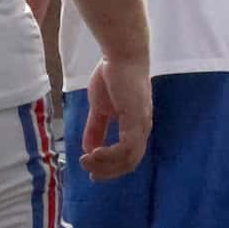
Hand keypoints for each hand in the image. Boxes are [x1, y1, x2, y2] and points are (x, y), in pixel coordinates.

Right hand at [79, 56, 151, 180]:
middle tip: (89, 173)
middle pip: (130, 163)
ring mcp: (141, 124)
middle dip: (108, 172)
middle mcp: (142, 128)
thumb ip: (95, 129)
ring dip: (106, 165)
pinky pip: (126, 146)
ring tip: (86, 161)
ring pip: (128, 159)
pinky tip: (94, 153)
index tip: (91, 172)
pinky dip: (110, 155)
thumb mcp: (99, 108)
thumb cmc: (112, 76)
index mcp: (136, 127)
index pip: (128, 157)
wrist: (120, 54)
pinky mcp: (137, 118)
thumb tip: (88, 149)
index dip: (111, 168)